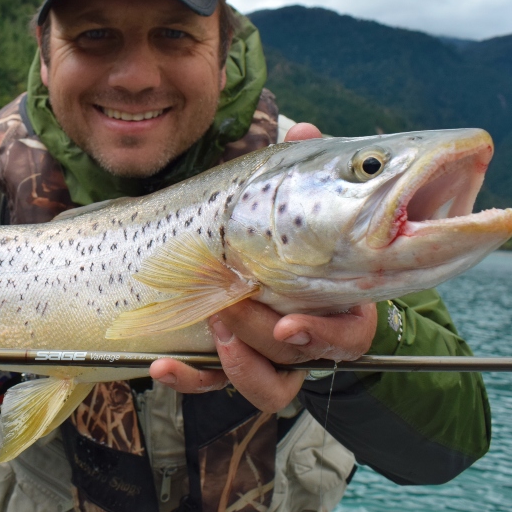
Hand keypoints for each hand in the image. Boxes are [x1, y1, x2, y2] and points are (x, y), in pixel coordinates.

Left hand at [152, 120, 375, 411]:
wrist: (236, 239)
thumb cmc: (280, 216)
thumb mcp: (290, 187)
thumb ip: (305, 163)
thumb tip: (308, 128)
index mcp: (335, 296)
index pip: (350, 332)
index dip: (327, 334)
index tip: (290, 322)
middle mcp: (306, 332)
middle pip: (301, 358)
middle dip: (264, 334)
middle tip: (234, 300)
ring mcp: (267, 350)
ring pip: (270, 383)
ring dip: (239, 356)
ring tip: (211, 318)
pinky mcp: (229, 358)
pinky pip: (212, 381)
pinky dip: (188, 377)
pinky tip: (161, 365)